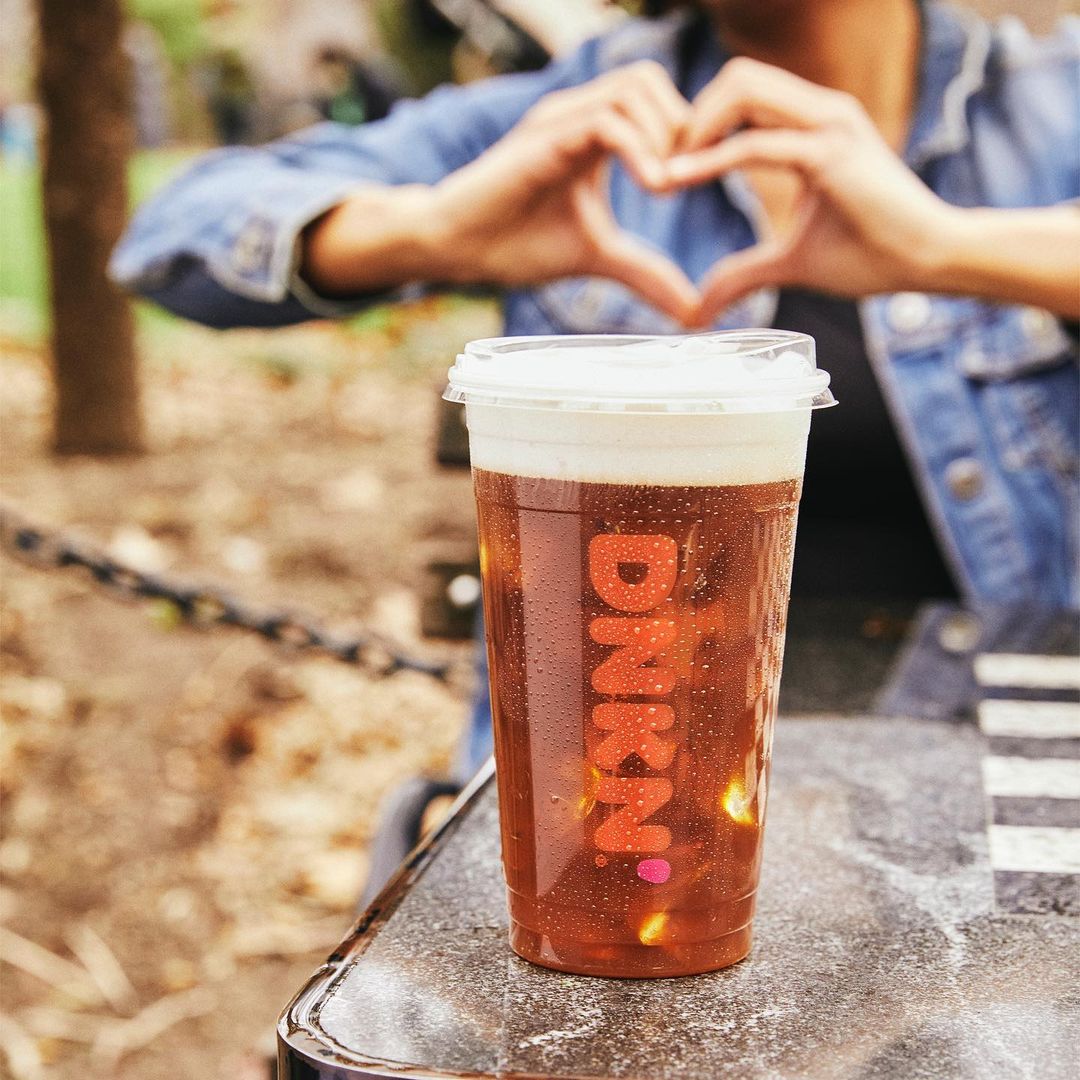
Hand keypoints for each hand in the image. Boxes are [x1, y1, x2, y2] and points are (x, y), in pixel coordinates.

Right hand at [429, 62, 699, 323]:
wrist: (458, 246)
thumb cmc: (516, 244)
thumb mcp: (597, 257)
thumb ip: (645, 272)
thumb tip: (692, 311)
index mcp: (593, 134)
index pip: (656, 100)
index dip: (686, 134)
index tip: (697, 183)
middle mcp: (578, 115)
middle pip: (650, 77)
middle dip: (683, 125)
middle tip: (687, 178)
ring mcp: (561, 120)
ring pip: (635, 87)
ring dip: (665, 134)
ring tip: (666, 187)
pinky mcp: (547, 138)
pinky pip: (608, 122)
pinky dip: (642, 151)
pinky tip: (652, 188)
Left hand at [665, 58, 956, 322]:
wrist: (930, 261)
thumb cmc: (871, 256)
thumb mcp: (789, 264)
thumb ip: (741, 274)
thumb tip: (700, 306)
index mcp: (815, 125)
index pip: (744, 94)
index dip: (701, 124)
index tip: (670, 169)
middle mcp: (822, 112)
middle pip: (737, 76)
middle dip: (691, 116)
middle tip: (662, 166)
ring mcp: (829, 125)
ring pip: (743, 90)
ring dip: (696, 128)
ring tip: (667, 173)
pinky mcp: (831, 153)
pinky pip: (757, 143)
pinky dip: (712, 160)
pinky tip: (680, 182)